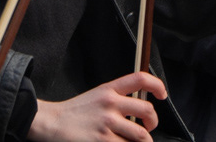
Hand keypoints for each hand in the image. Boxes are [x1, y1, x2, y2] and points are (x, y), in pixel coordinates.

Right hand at [27, 72, 166, 141]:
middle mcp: (111, 104)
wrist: (53, 123)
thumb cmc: (75, 112)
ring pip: (141, 135)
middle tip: (148, 127)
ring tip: (134, 141)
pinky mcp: (103, 141)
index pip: (139, 78)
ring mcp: (107, 123)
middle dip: (153, 122)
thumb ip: (117, 99)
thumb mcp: (97, 96)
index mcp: (109, 90)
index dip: (157, 85)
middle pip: (147, 110)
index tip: (162, 94)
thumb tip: (139, 110)